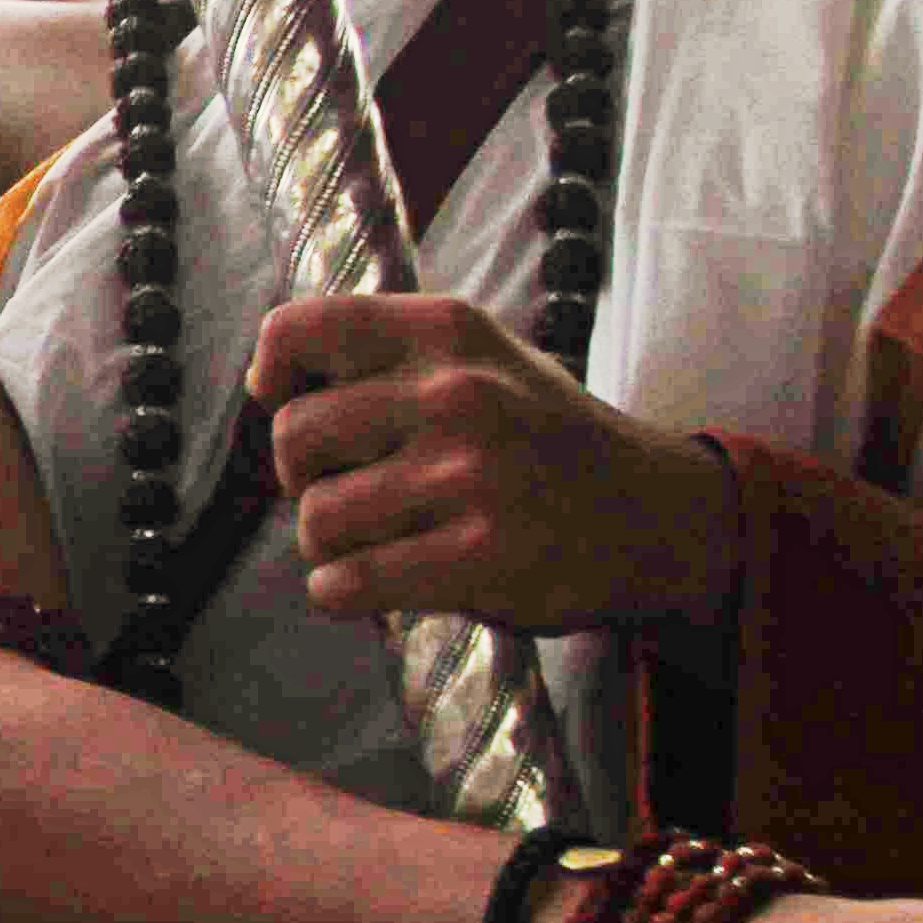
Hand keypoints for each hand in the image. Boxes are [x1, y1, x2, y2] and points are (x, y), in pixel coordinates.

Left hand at [249, 294, 737, 634]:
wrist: (656, 518)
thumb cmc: (541, 441)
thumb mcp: (480, 362)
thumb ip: (384, 359)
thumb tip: (266, 384)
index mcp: (446, 332)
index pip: (302, 328)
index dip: (274, 371)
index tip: (285, 399)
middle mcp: (457, 393)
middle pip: (294, 437)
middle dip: (305, 477)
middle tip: (352, 490)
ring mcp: (471, 476)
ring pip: (316, 519)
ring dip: (331, 544)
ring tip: (383, 539)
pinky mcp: (480, 557)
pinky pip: (347, 583)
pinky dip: (343, 593)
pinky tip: (378, 583)